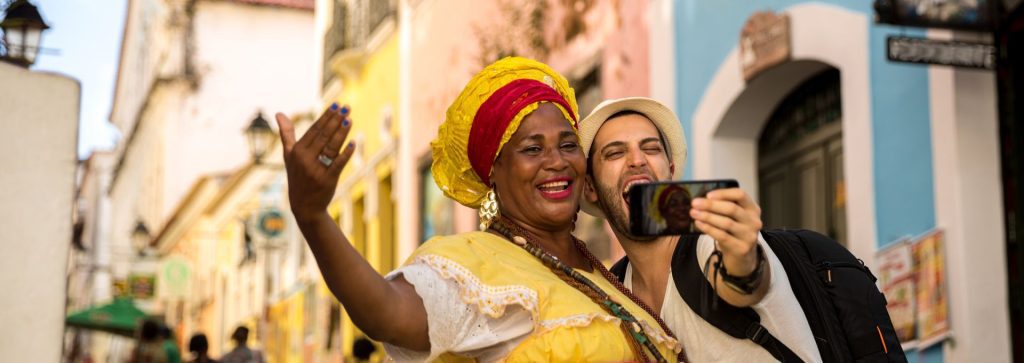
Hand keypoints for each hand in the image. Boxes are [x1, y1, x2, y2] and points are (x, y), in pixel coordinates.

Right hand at [277, 104, 354, 219]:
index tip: (336, 105)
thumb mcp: (288, 156)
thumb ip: (286, 134)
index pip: (314, 130)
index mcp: (297, 152)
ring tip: (350, 119)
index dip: (326, 117)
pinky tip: (353, 142)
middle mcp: (305, 160)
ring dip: (341, 132)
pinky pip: (338, 164)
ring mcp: (316, 170)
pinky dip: (346, 153)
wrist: (304, 205)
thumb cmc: (297, 176)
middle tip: (346, 107)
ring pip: (331, 147)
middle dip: (335, 120)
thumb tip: (279, 113)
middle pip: (323, 136)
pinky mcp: (328, 180)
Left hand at [690, 188, 762, 274]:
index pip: (740, 195)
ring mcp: (749, 236)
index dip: (723, 193)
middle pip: (731, 208)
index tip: (707, 195)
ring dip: (707, 216)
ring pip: (726, 223)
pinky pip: (722, 236)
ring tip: (693, 213)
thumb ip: (723, 207)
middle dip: (710, 205)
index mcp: (753, 208)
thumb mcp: (734, 217)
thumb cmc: (734, 231)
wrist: (742, 255)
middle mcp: (754, 221)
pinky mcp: (742, 248)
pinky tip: (699, 223)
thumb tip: (702, 200)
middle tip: (694, 203)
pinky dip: (708, 228)